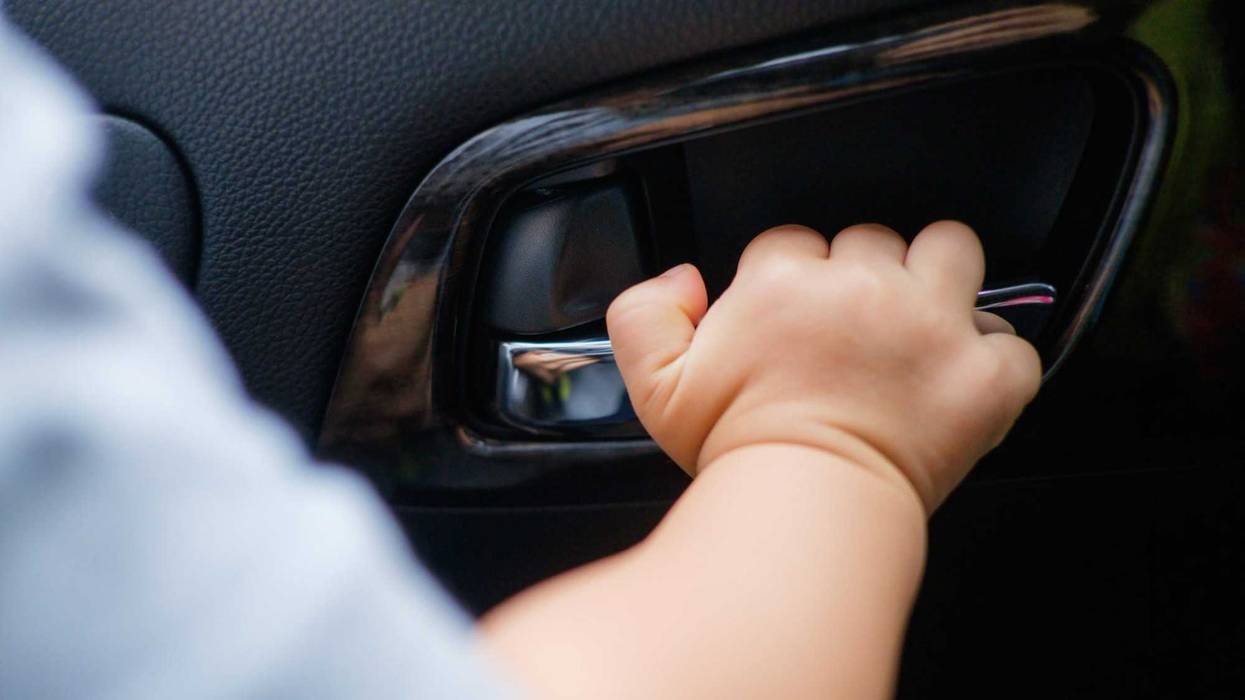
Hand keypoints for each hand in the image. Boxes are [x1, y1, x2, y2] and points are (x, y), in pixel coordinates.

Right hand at [606, 221, 1040, 512]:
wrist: (805, 514)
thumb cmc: (738, 455)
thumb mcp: (655, 387)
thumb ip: (644, 313)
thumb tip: (682, 279)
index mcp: (785, 283)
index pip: (792, 240)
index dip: (791, 275)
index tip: (794, 315)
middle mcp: (863, 288)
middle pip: (872, 238)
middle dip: (863, 274)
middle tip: (854, 329)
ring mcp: (931, 324)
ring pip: (953, 249)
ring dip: (940, 276)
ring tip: (922, 320)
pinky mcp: (981, 373)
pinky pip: (1011, 339)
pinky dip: (993, 359)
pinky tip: (961, 378)